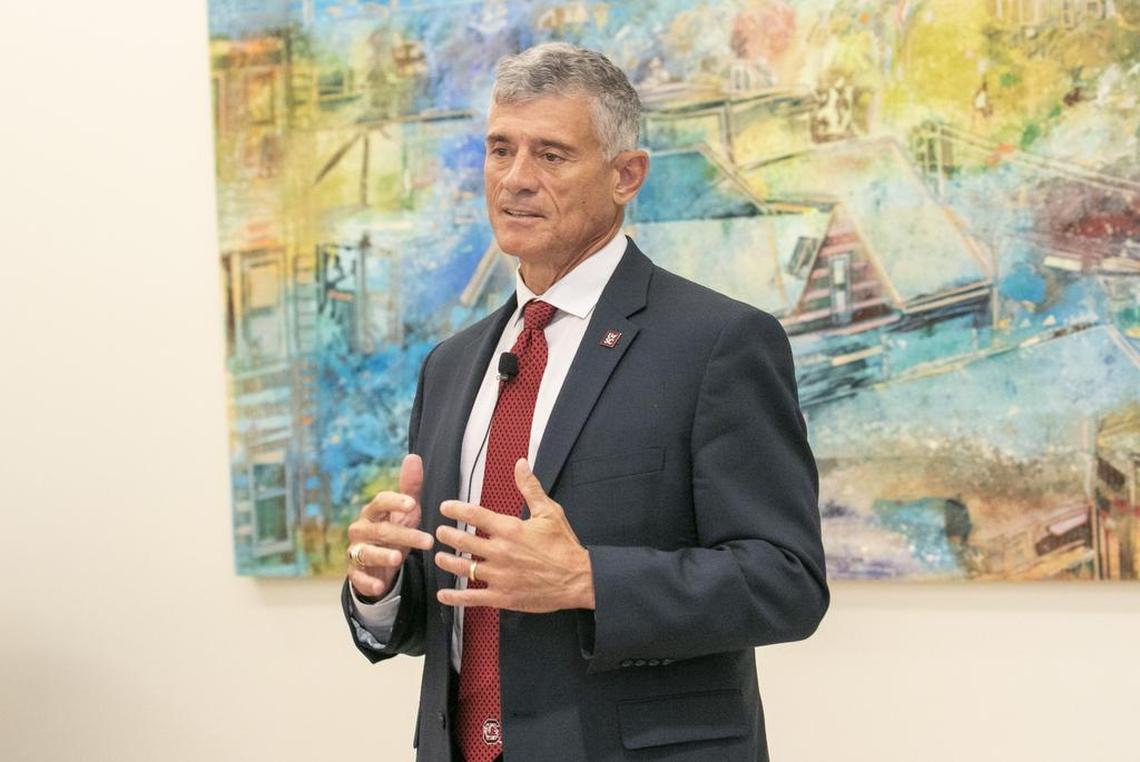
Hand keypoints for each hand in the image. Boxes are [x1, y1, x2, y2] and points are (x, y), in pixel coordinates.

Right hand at [347, 454, 433, 599]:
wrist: (379, 563)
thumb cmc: (394, 529)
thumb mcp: (405, 511)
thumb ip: (410, 487)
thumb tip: (413, 456)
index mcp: (373, 512)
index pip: (381, 502)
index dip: (396, 501)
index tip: (413, 504)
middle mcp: (361, 529)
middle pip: (381, 530)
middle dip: (405, 535)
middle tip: (428, 541)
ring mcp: (356, 551)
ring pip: (367, 553)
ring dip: (383, 556)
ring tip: (398, 559)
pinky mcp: (354, 573)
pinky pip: (358, 578)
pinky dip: (368, 583)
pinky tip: (379, 586)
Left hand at [433, 458, 594, 612]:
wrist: (578, 579)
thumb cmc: (564, 546)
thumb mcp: (549, 512)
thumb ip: (530, 488)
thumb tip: (521, 464)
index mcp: (510, 529)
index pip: (474, 515)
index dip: (456, 509)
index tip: (445, 508)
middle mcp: (500, 552)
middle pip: (463, 540)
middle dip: (447, 535)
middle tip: (440, 532)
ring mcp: (499, 576)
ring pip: (463, 568)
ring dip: (447, 561)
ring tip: (440, 557)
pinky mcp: (502, 597)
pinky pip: (472, 597)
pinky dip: (455, 597)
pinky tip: (443, 594)